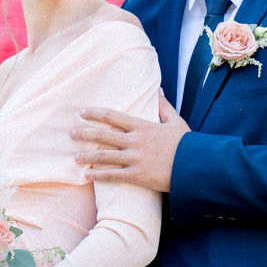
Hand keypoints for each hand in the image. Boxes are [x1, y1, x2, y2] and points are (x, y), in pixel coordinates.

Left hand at [71, 94, 188, 192]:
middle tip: (70, 133)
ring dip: (87, 156)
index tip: (82, 112)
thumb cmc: (186, 144)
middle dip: (85, 133)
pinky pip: (114, 175)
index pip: (113, 116)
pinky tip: (87, 176)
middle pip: (104, 135)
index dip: (95, 113)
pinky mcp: (138, 175)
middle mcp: (135, 141)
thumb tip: (157, 90)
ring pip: (105, 156)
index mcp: (142, 126)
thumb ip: (163, 106)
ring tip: (74, 157)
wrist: (196, 166)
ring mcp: (135, 158)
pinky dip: (99, 176)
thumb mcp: (175, 122)